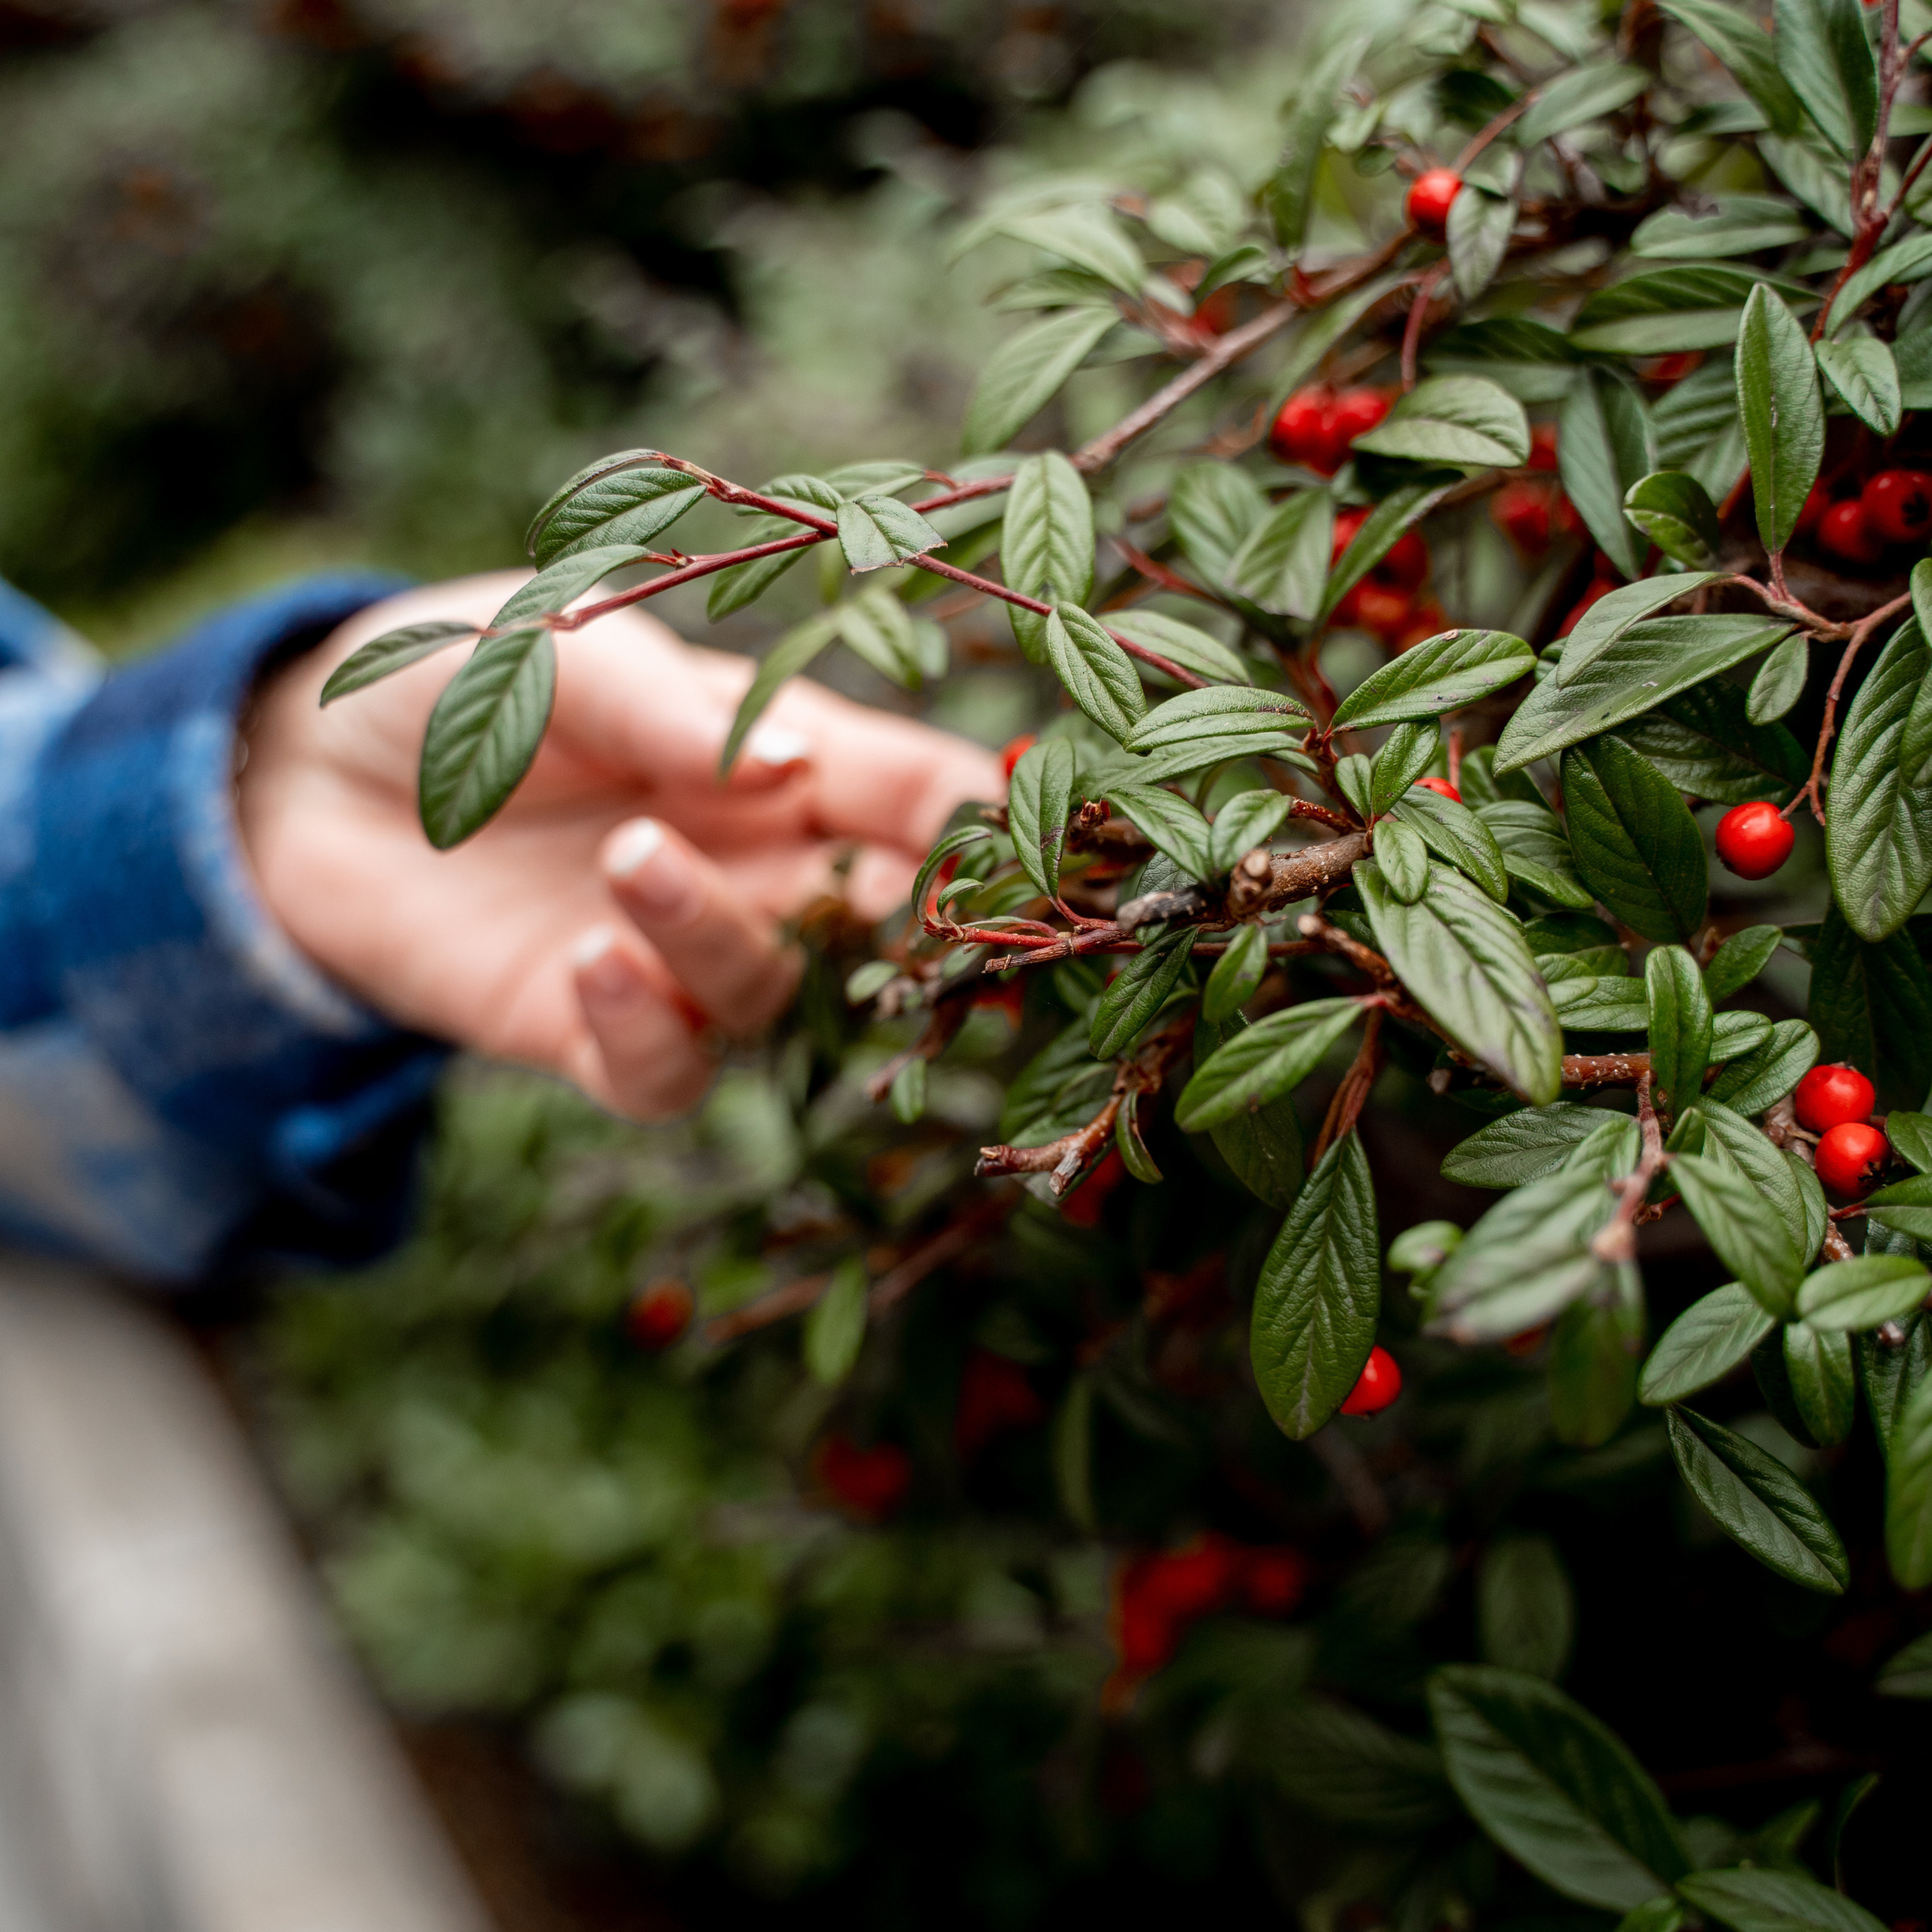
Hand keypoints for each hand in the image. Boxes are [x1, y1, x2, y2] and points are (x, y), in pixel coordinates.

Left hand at [237, 573, 1000, 1116]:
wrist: (309, 779)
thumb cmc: (457, 679)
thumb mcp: (556, 647)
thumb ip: (666, 708)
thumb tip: (791, 768)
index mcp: (776, 752)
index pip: (912, 790)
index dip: (972, 816)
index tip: (1008, 830)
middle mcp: (750, 861)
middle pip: (878, 916)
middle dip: (899, 919)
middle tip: (870, 889)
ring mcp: (677, 952)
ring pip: (771, 993)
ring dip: (718, 938)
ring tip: (627, 860)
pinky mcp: (597, 1030)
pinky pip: (668, 1071)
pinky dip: (649, 1031)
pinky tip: (591, 960)